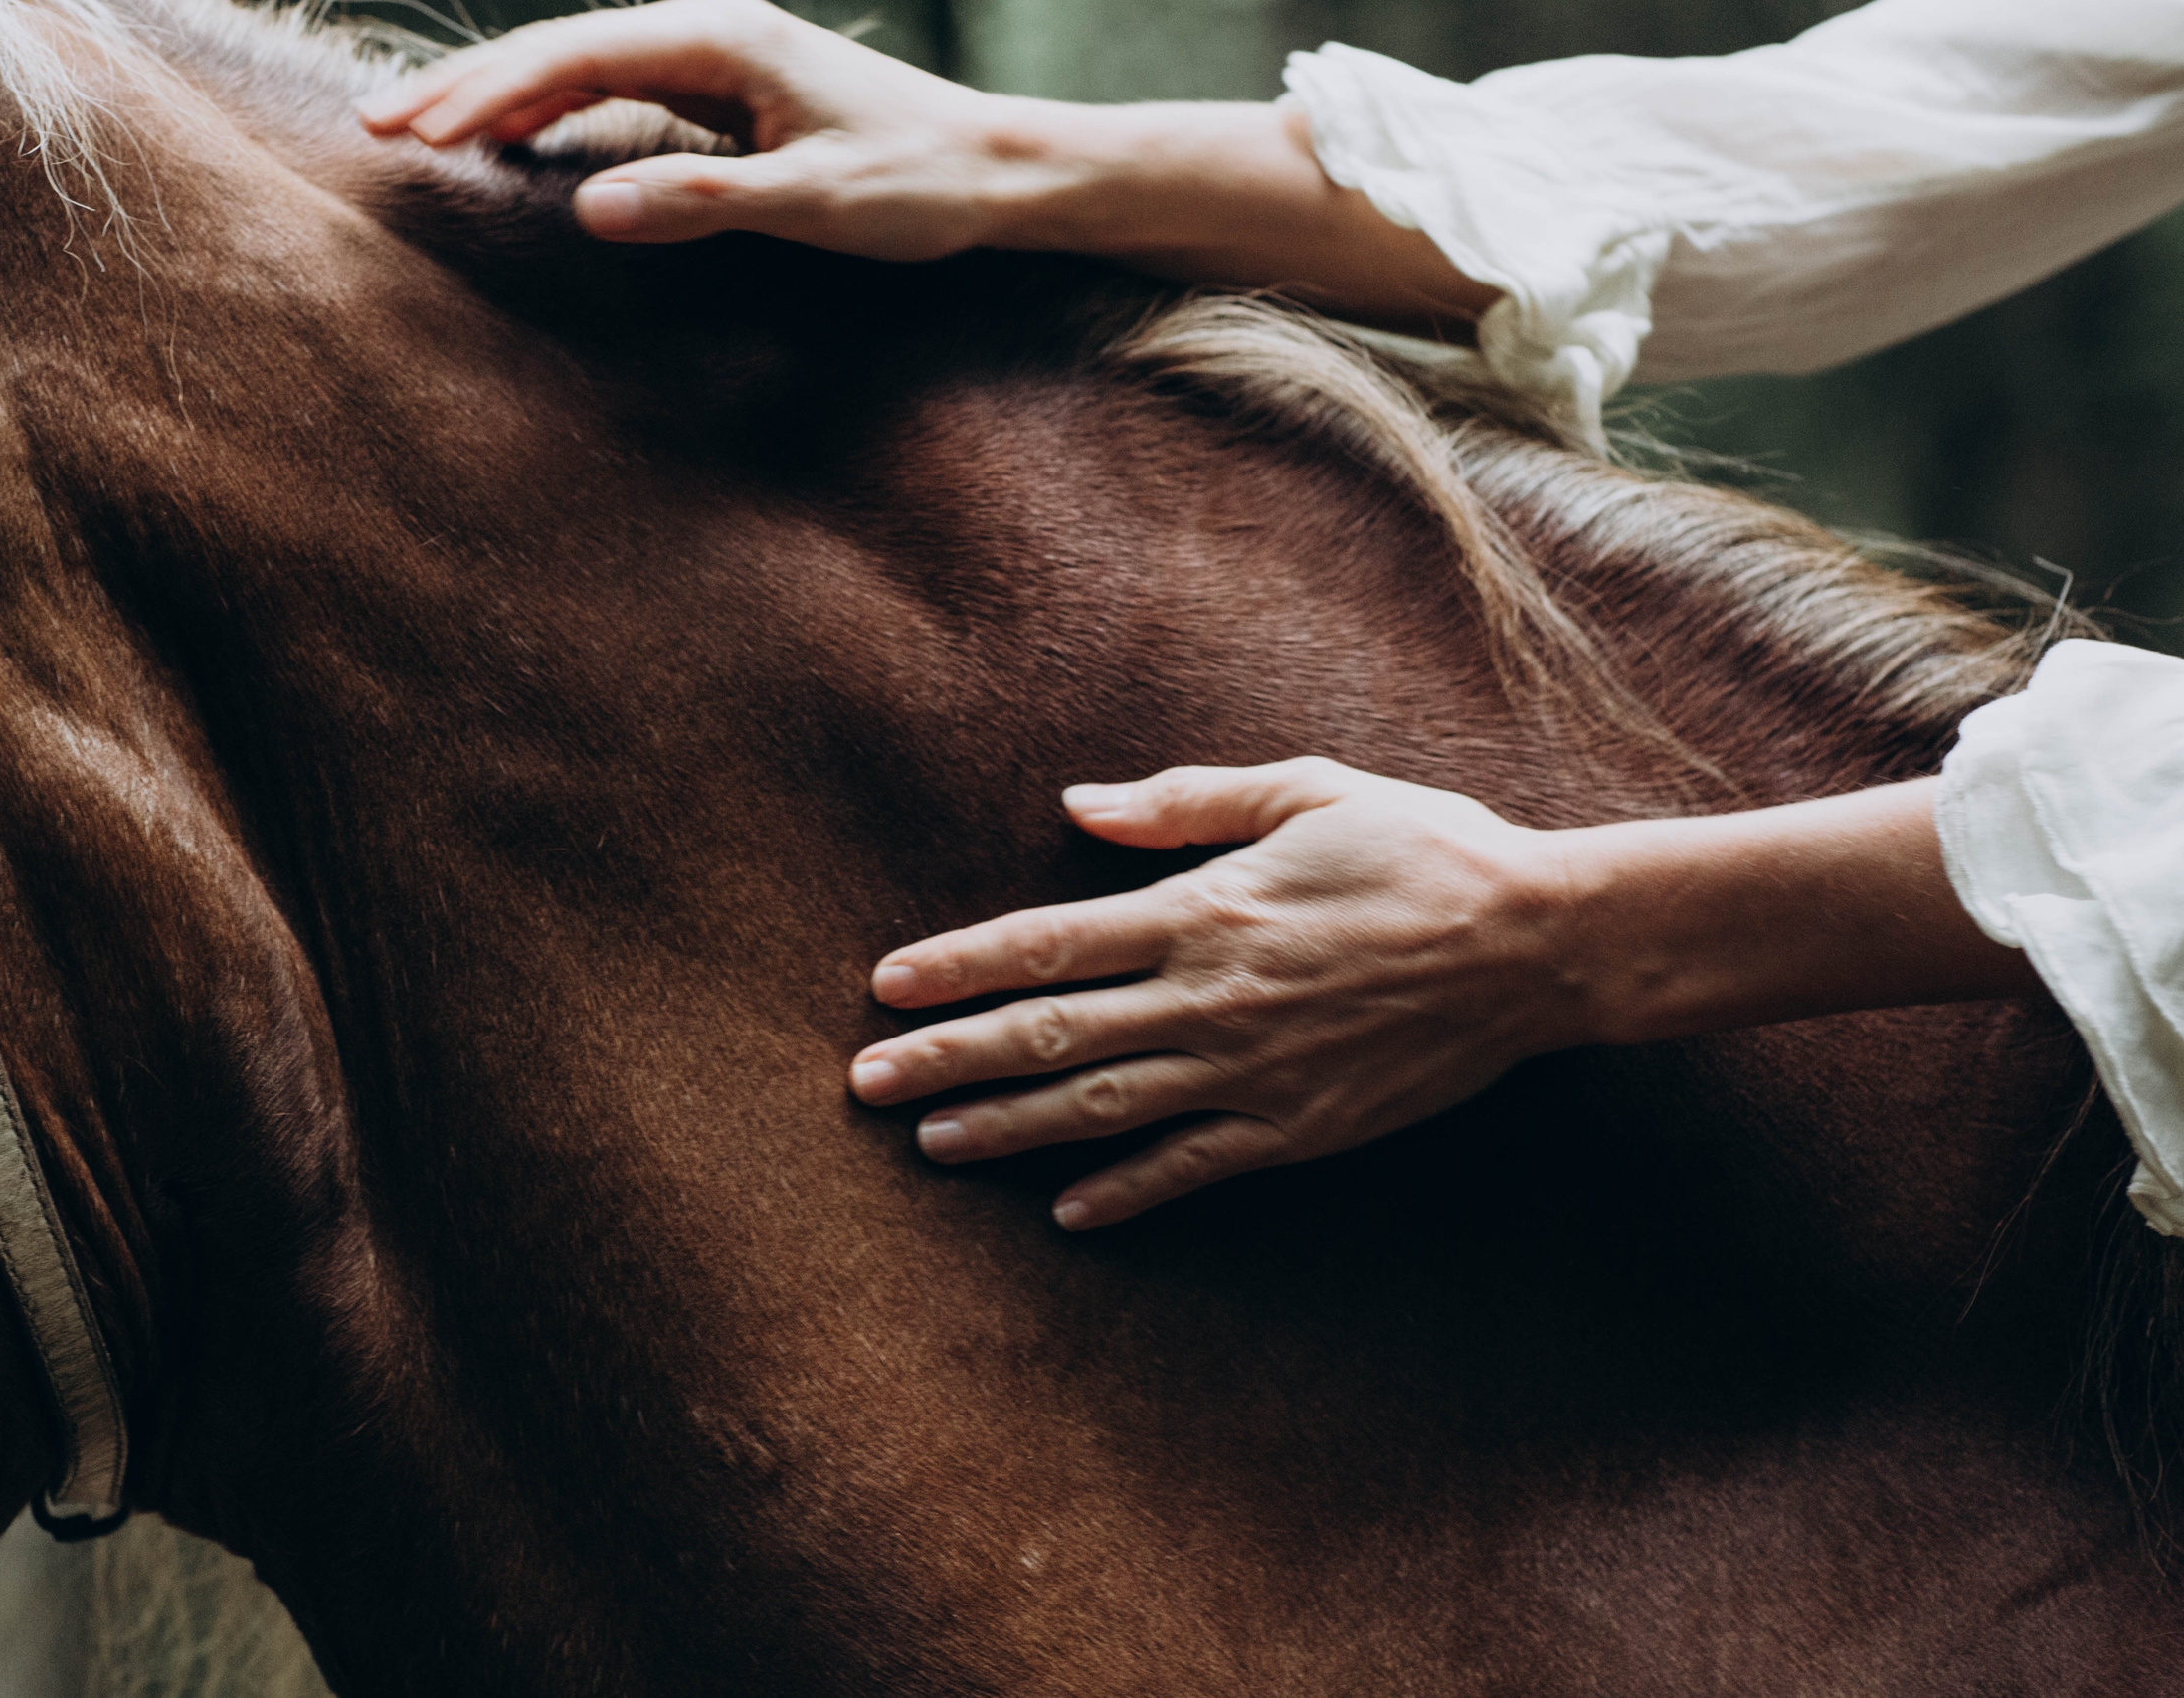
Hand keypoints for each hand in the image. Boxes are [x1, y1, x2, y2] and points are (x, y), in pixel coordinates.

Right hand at [353, 0, 1498, 317]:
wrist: (1008, 177)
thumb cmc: (925, 186)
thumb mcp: (816, 202)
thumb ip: (703, 201)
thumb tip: (590, 209)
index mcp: (728, 41)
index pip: (580, 52)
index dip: (490, 90)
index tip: (419, 132)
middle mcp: (718, 36)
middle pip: (566, 48)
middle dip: (469, 87)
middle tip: (378, 128)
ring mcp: (724, 64)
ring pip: (588, 70)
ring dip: (506, 102)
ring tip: (422, 137)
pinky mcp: (736, 101)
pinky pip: (625, 98)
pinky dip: (562, 119)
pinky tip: (522, 149)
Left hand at [848, 759, 1589, 1229]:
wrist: (1537, 946)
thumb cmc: (1423, 849)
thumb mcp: (1308, 790)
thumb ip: (1185, 803)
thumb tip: (1077, 804)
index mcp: (1202, 911)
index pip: (1047, 944)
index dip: (957, 966)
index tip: (884, 986)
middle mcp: (1208, 999)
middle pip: (1048, 1036)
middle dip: (947, 1059)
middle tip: (865, 1086)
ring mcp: (1250, 1074)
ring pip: (1100, 1111)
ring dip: (1008, 1130)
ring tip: (932, 1144)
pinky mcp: (1297, 1129)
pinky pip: (1192, 1168)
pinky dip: (1128, 1193)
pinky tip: (1068, 1213)